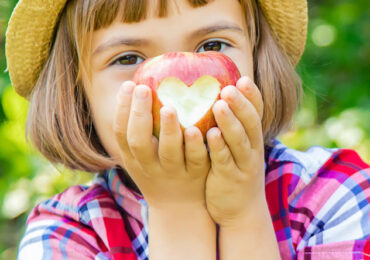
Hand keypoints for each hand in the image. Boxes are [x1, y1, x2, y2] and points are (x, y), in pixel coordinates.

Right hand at [113, 81, 210, 209]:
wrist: (178, 207)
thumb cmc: (159, 170)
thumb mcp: (142, 156)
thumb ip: (141, 128)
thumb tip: (142, 85)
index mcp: (134, 158)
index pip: (121, 132)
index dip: (121, 109)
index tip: (129, 84)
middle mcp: (150, 165)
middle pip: (139, 141)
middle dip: (139, 114)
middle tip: (144, 88)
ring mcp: (173, 171)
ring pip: (168, 152)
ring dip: (167, 130)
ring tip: (169, 108)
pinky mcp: (196, 174)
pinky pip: (195, 159)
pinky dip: (195, 145)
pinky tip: (196, 130)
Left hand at [205, 76, 265, 226]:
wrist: (241, 210)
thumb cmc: (233, 171)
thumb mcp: (236, 149)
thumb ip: (228, 127)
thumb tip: (211, 99)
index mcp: (252, 138)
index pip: (257, 113)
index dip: (252, 96)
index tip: (242, 78)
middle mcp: (252, 149)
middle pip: (250, 122)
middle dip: (241, 104)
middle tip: (229, 87)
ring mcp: (243, 165)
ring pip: (239, 141)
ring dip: (230, 122)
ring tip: (219, 105)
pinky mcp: (230, 179)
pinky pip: (225, 161)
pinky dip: (219, 147)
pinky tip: (210, 135)